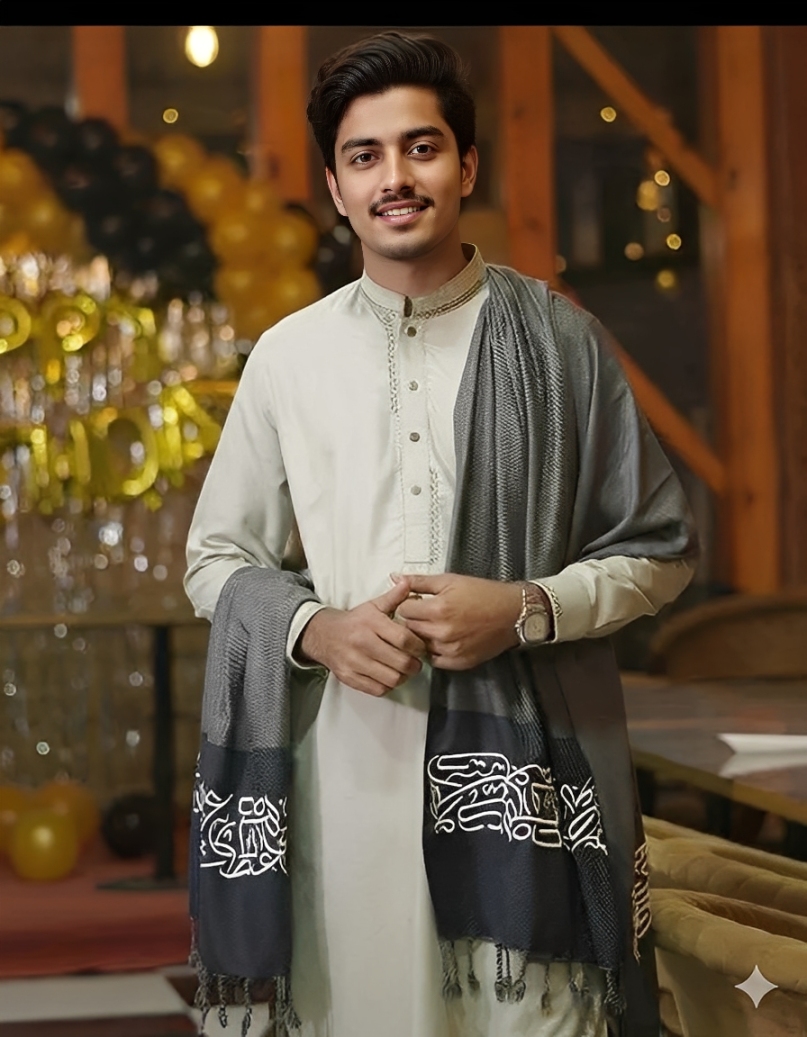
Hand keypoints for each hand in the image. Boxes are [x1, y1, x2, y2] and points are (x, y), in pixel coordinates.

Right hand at [297, 578, 426, 696]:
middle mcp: (362, 643)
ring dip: (403, 677)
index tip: (421, 647)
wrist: (323, 635)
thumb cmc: (354, 622)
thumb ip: (393, 597)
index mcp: (371, 623)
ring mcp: (354, 662)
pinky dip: (388, 686)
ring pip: (392, 679)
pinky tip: (389, 676)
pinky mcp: (349, 677)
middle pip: (401, 662)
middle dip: (415, 664)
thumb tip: (407, 583)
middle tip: (416, 661)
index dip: (419, 646)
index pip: (404, 639)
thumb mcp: (372, 606)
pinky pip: (378, 689)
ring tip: (403, 669)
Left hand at [395, 573, 522, 669]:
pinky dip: (435, 650)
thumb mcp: (450, 580)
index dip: (409, 604)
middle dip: (415, 620)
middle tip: (427, 613)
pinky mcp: (459, 662)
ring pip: (421, 645)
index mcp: (438, 609)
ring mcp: (450, 649)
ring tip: (438, 626)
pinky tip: (445, 639)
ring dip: (424, 636)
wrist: (513, 613)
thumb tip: (395, 577)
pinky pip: (434, 660)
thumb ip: (419, 581)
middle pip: (410, 628)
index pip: (404, 610)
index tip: (417, 602)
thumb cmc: (483, 593)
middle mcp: (442, 632)